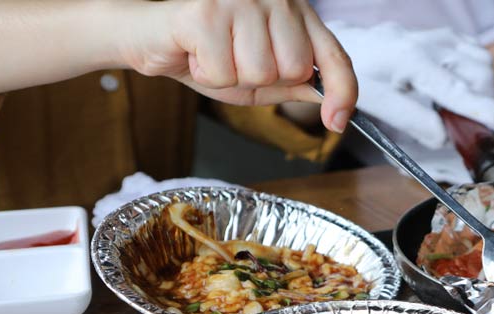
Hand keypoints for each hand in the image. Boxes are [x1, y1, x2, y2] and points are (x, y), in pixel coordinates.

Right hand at [118, 0, 356, 132]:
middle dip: (262, 81)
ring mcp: (240, 0)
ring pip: (259, 72)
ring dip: (231, 77)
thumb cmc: (208, 55)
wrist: (150, 36)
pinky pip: (224, 72)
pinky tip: (195, 53)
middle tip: (234, 61)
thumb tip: (333, 104)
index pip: (334, 56)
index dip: (343, 92)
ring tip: (213, 55)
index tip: (337, 121)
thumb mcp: (260, 80)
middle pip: (294, 69)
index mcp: (295, 12)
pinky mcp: (206, 11)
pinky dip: (207, 74)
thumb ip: (295, 86)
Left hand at [323, 22, 493, 148]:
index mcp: (408, 60)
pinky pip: (475, 52)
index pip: (452, 89)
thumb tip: (443, 138)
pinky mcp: (445, 36)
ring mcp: (439, 36)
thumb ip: (410, 120)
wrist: (350, 45)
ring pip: (481, 59)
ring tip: (464, 109)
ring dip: (483, 88)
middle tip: (470, 127)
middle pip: (478, 71)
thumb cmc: (359, 74)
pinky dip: (477, 74)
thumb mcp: (375, 102)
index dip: (479, 108)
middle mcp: (428, 43)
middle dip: (484, 101)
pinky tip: (461, 87)